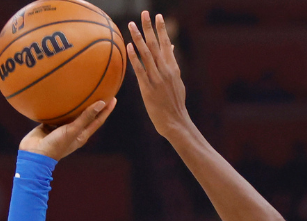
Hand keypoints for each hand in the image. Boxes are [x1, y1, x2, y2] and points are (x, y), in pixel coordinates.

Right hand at [19, 97, 116, 159]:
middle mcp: (73, 131)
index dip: (106, 110)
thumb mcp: (73, 130)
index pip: (97, 120)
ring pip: (70, 113)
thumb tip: (102, 103)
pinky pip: (56, 112)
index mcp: (81, 135)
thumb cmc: (56, 145)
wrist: (33, 154)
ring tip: (80, 89)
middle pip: (86, 115)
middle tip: (100, 89)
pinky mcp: (49, 125)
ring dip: (75, 103)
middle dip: (93, 104)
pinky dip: (58, 105)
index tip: (113, 97)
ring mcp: (60, 128)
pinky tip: (58, 94)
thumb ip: (86, 117)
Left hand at [126, 11, 193, 139]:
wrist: (176, 121)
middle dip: (149, 27)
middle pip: (156, 44)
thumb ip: (172, 63)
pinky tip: (129, 47)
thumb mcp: (177, 81)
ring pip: (147, 54)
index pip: (167, 43)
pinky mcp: (148, 89)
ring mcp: (157, 79)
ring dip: (138, 38)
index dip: (162, 29)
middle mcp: (165, 70)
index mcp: (173, 67)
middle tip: (144, 13)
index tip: (158, 16)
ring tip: (131, 25)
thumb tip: (171, 47)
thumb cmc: (175, 102)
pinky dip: (134, 58)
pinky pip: (140, 70)